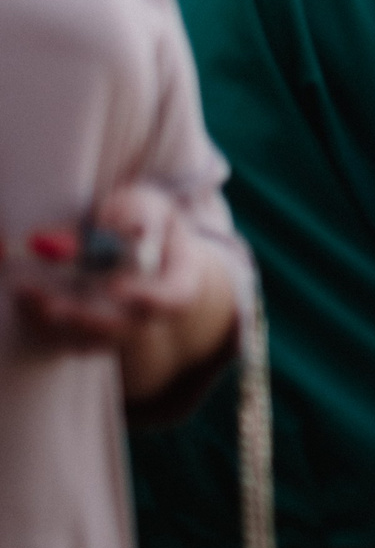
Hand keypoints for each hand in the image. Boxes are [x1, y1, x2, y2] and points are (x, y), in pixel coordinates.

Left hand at [15, 184, 237, 406]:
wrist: (126, 243)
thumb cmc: (144, 220)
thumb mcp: (149, 206)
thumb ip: (138, 214)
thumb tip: (124, 229)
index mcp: (178, 284)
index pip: (174, 300)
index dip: (149, 299)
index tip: (116, 289)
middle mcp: (150, 314)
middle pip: (125, 330)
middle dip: (87, 320)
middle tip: (53, 307)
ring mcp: (118, 329)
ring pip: (91, 340)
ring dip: (56, 323)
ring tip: (26, 294)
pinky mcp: (85, 334)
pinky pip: (65, 340)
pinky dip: (41, 324)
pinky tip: (24, 299)